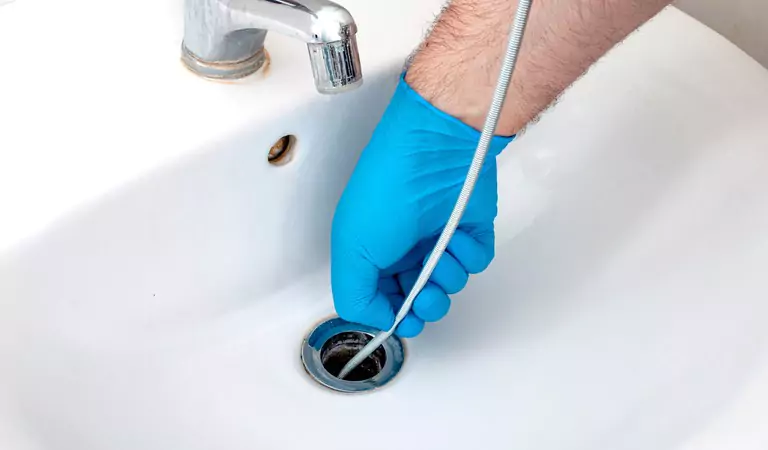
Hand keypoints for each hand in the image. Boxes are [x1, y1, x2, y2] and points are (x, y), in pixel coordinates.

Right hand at [330, 75, 513, 336]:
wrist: (434, 151)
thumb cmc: (388, 189)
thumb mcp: (352, 248)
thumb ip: (355, 296)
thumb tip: (377, 320)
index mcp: (372, 252)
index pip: (382, 299)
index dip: (392, 315)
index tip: (399, 319)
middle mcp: (404, 247)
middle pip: (419, 300)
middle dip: (424, 305)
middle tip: (424, 296)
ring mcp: (439, 239)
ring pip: (450, 285)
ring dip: (447, 278)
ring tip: (440, 255)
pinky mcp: (470, 230)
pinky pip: (476, 262)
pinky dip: (469, 257)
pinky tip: (457, 238)